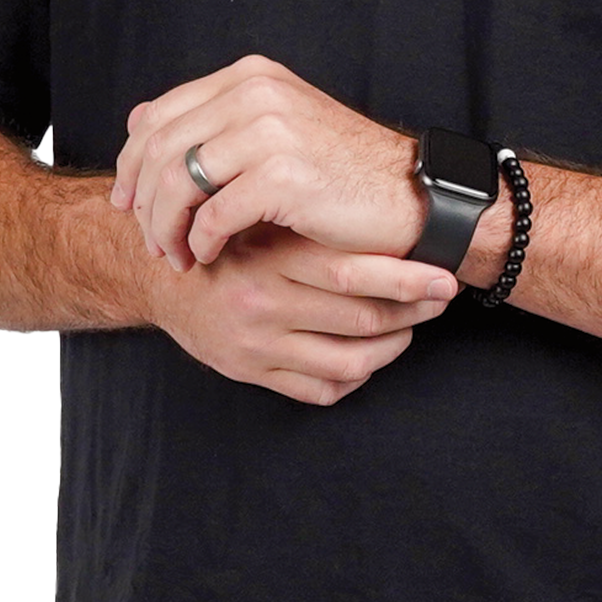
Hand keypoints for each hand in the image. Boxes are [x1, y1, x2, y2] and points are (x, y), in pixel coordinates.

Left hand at [111, 54, 428, 273]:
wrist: (407, 195)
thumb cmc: (340, 170)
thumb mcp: (274, 126)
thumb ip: (213, 120)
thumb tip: (136, 120)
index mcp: (250, 76)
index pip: (157, 115)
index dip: (130, 164)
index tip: (126, 203)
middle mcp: (256, 93)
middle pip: (158, 149)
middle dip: (143, 203)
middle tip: (151, 241)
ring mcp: (269, 130)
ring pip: (178, 182)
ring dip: (166, 228)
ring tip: (176, 257)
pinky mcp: (282, 175)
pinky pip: (212, 214)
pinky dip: (201, 243)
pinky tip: (209, 258)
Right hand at [150, 221, 458, 406]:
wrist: (158, 275)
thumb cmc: (225, 236)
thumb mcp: (259, 212)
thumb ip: (309, 217)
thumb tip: (389, 216)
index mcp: (270, 255)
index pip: (351, 271)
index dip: (406, 278)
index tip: (442, 275)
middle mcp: (264, 303)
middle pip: (359, 318)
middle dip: (412, 310)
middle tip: (440, 297)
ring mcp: (258, 344)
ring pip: (348, 361)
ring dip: (392, 346)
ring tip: (410, 328)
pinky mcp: (250, 372)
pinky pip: (319, 389)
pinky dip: (355, 377)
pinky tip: (368, 355)